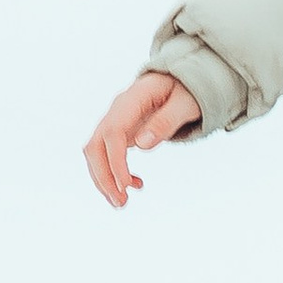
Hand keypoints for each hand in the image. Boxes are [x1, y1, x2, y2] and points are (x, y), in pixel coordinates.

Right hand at [84, 68, 200, 206]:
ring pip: (96, 153)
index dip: (115, 161)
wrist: (181, 80)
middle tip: (120, 203)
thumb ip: (166, 121)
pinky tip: (135, 184)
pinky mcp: (120, 132)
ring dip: (104, 180)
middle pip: (95, 145)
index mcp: (132, 99)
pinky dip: (114, 173)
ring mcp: (116, 121)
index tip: (125, 185)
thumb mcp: (185, 102)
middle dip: (103, 176)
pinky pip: (108, 154)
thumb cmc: (186, 89)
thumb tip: (142, 144)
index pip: (113, 132)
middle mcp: (117, 110)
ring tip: (121, 203)